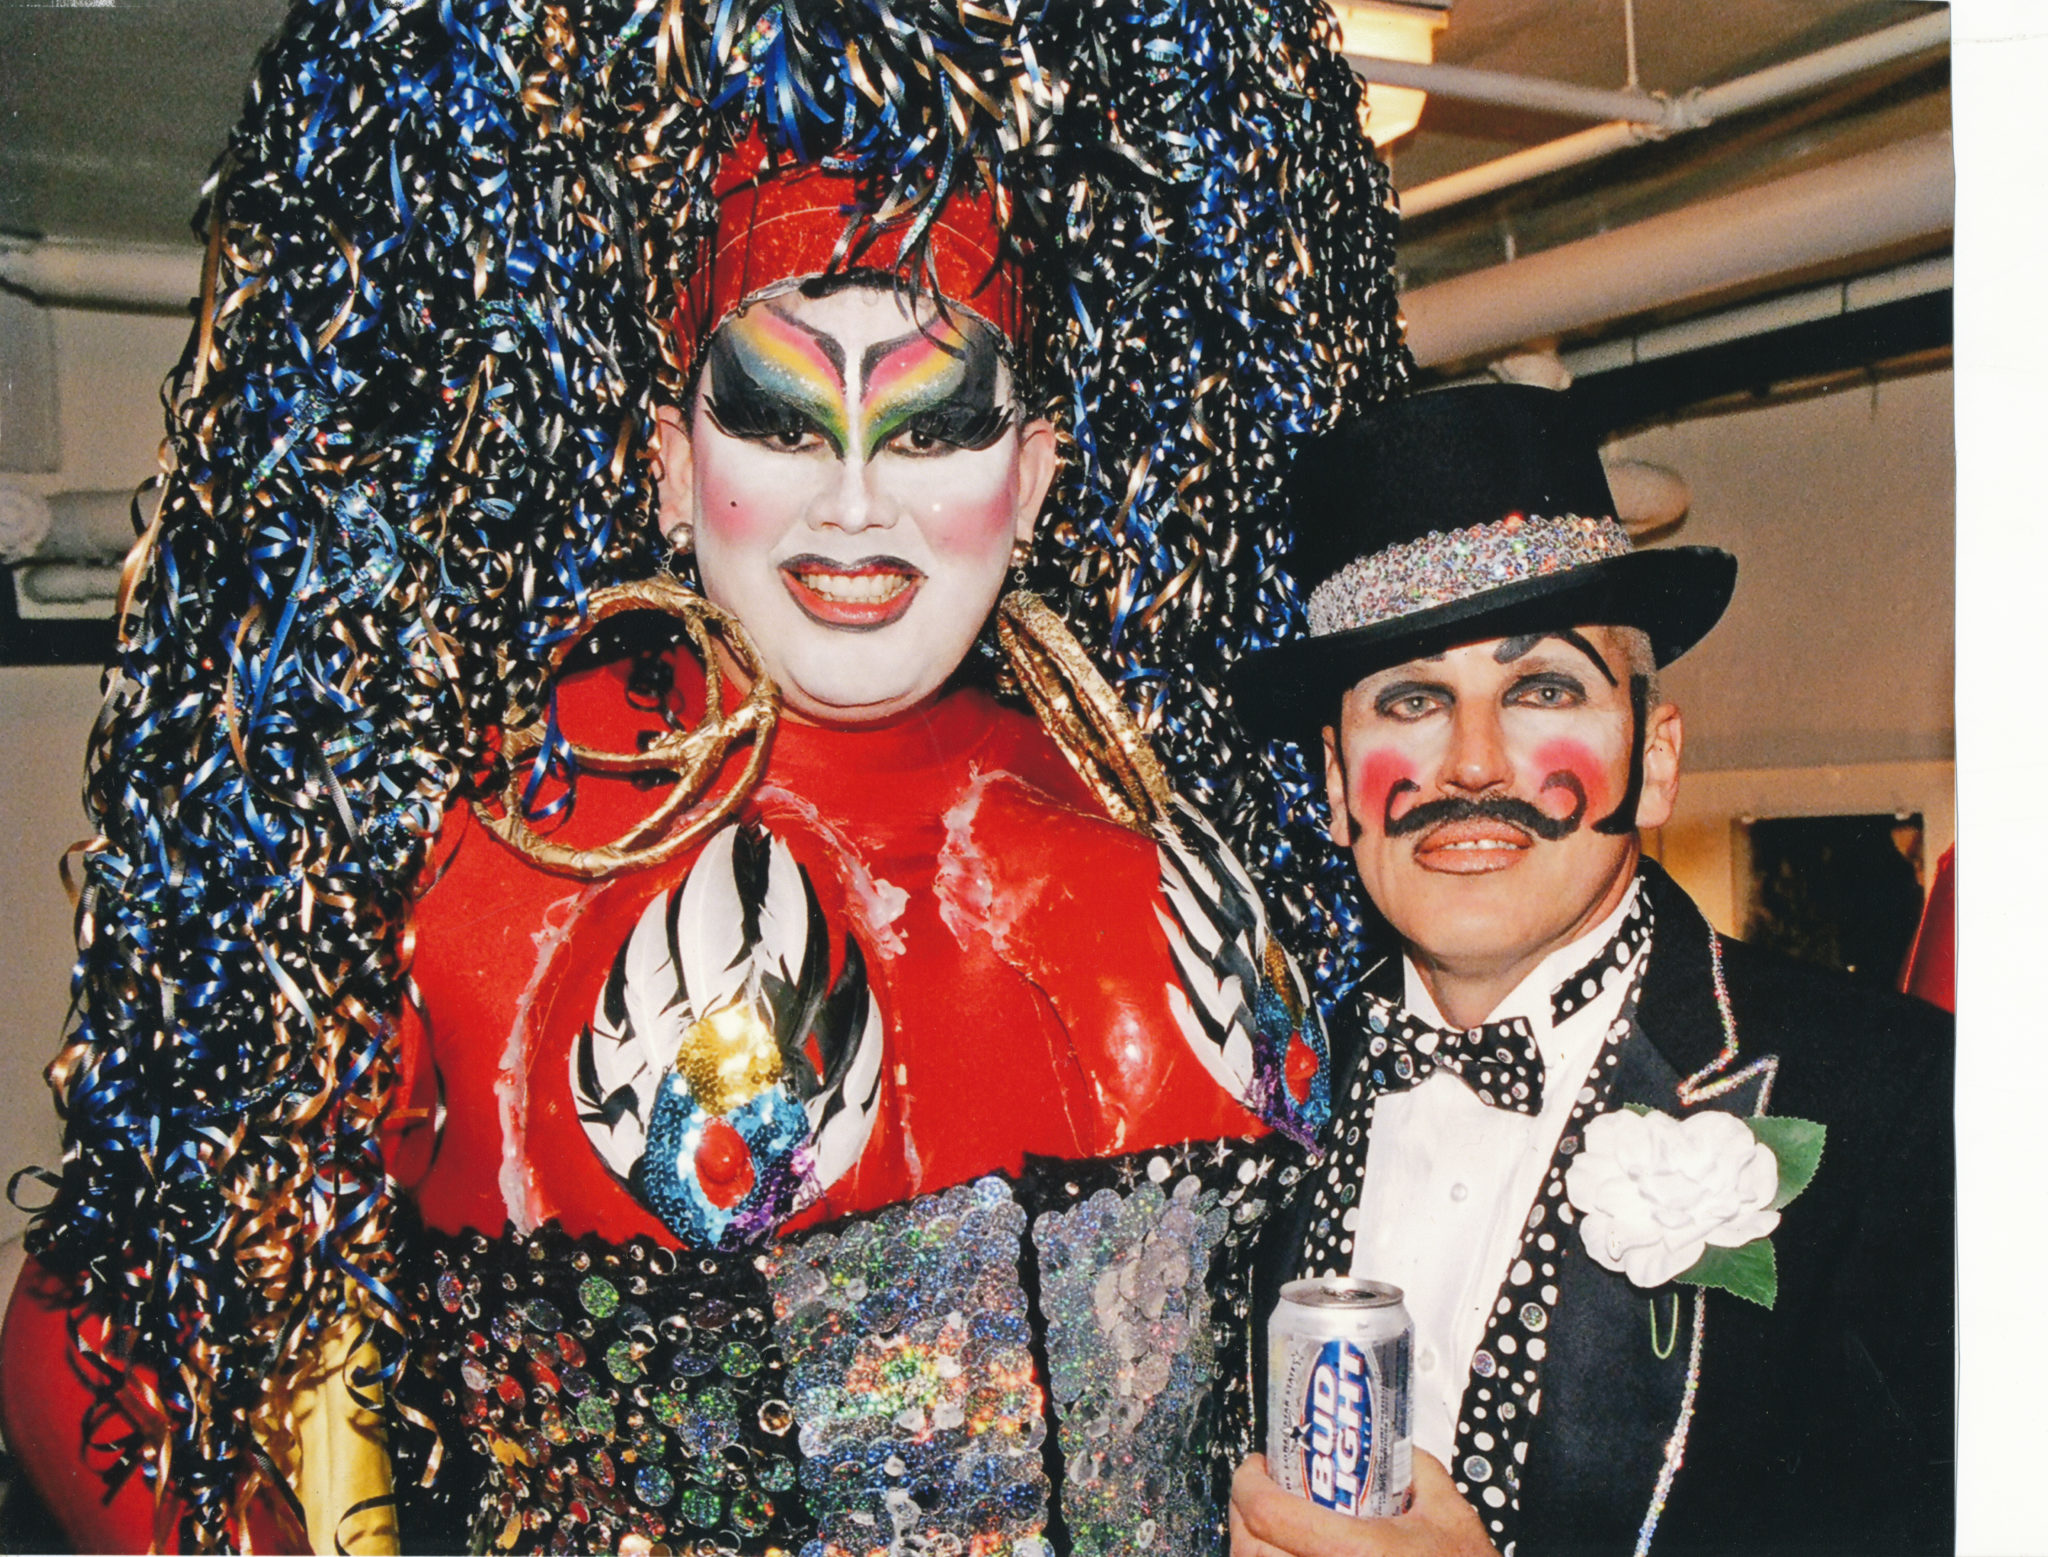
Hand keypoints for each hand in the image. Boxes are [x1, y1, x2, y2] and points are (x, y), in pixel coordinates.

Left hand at [1230, 1451, 1498, 1556]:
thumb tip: (1389, 1442)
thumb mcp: (1451, 1514)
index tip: (1255, 1467)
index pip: (1269, 1513)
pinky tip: (1289, 1555)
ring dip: (1255, 1548)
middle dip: (1243, 1515)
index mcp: (1357, 1554)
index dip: (1249, 1482)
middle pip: (1249, 1551)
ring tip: (1270, 1527)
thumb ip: (1416, 1467)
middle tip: (1257, 1493)